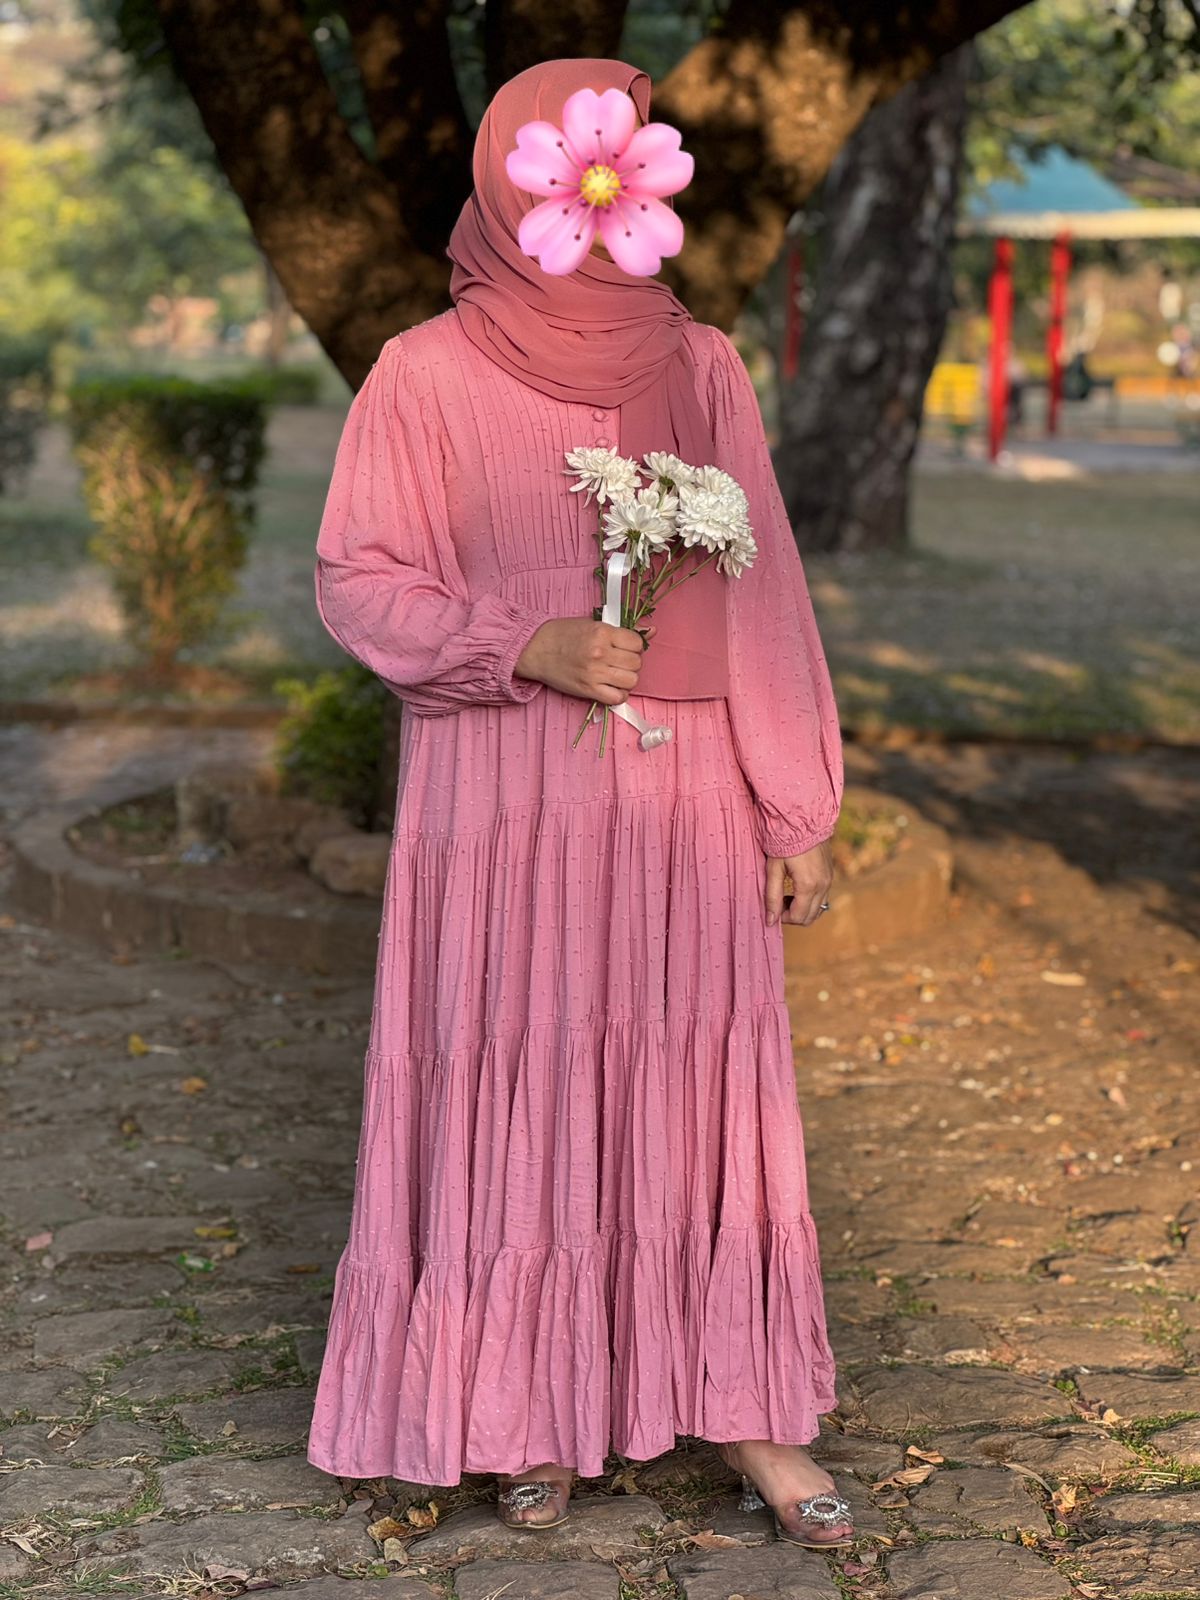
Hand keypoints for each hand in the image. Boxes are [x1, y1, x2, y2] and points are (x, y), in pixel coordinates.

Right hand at [515, 617, 653, 704]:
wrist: (535, 649)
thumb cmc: (562, 634)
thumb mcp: (593, 625)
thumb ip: (622, 631)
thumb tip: (652, 631)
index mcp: (602, 632)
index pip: (637, 643)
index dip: (634, 647)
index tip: (625, 648)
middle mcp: (600, 652)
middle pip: (636, 663)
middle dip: (631, 663)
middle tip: (618, 662)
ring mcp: (595, 672)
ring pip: (631, 681)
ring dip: (626, 679)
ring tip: (615, 675)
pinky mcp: (588, 689)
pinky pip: (617, 698)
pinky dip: (618, 695)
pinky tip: (611, 688)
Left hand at [764, 839, 832, 926]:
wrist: (803, 819)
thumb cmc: (784, 842)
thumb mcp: (773, 868)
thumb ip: (772, 896)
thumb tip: (770, 921)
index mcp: (808, 885)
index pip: (799, 916)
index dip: (784, 917)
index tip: (774, 907)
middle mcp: (823, 885)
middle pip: (810, 917)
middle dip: (793, 915)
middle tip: (779, 903)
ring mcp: (829, 880)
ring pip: (819, 909)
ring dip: (803, 909)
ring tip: (787, 895)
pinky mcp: (830, 875)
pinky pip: (823, 897)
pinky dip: (810, 900)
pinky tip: (797, 888)